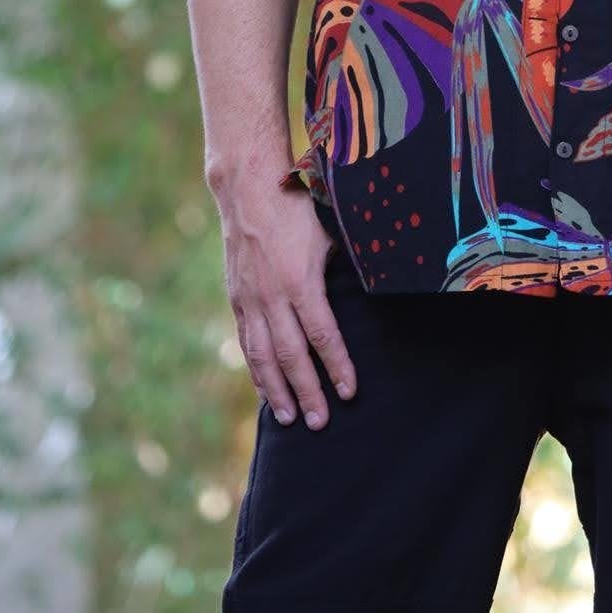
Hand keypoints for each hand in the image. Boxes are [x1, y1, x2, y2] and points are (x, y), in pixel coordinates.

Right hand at [221, 184, 356, 428]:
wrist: (248, 188)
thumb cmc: (297, 207)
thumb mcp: (329, 232)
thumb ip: (346, 264)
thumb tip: (375, 284)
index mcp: (300, 281)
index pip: (323, 335)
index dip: (337, 366)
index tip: (350, 392)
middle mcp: (272, 297)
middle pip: (292, 355)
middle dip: (308, 391)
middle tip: (322, 423)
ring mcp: (251, 300)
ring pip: (263, 356)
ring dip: (277, 391)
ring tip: (290, 419)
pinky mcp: (237, 298)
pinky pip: (246, 342)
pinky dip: (256, 370)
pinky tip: (264, 389)